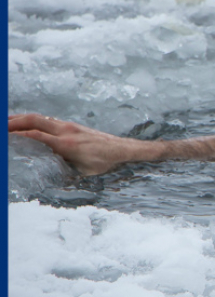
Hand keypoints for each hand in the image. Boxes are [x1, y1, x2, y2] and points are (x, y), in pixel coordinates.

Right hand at [8, 113, 137, 175]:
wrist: (120, 148)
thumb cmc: (103, 162)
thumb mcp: (84, 172)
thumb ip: (66, 173)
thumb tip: (49, 179)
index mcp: (66, 144)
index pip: (36, 135)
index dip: (17, 134)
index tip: (5, 136)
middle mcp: (65, 131)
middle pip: (34, 120)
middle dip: (13, 121)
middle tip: (0, 126)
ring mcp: (68, 126)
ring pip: (39, 117)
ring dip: (21, 117)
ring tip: (6, 121)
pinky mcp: (71, 125)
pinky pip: (48, 119)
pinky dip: (33, 119)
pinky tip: (25, 122)